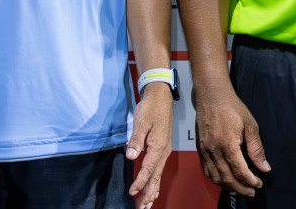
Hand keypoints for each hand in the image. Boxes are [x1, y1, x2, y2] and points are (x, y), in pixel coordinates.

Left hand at [127, 83, 173, 208]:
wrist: (160, 97)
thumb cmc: (150, 108)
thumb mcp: (141, 122)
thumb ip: (136, 140)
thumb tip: (131, 156)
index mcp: (158, 147)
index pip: (148, 169)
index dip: (140, 182)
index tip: (132, 192)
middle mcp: (163, 152)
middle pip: (155, 178)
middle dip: (148, 194)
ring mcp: (164, 152)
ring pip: (158, 177)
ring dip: (152, 192)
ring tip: (146, 206)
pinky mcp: (162, 150)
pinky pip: (159, 171)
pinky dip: (155, 183)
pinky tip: (153, 191)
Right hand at [193, 81, 270, 195]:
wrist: (211, 95)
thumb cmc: (231, 106)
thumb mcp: (250, 125)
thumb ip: (257, 148)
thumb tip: (264, 167)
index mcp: (227, 144)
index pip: (239, 171)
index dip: (250, 181)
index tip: (259, 184)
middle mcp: (213, 150)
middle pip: (227, 178)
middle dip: (241, 188)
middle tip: (252, 191)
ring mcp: (204, 150)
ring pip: (215, 177)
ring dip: (228, 186)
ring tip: (240, 188)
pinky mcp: (199, 149)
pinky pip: (207, 170)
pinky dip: (216, 179)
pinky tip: (225, 179)